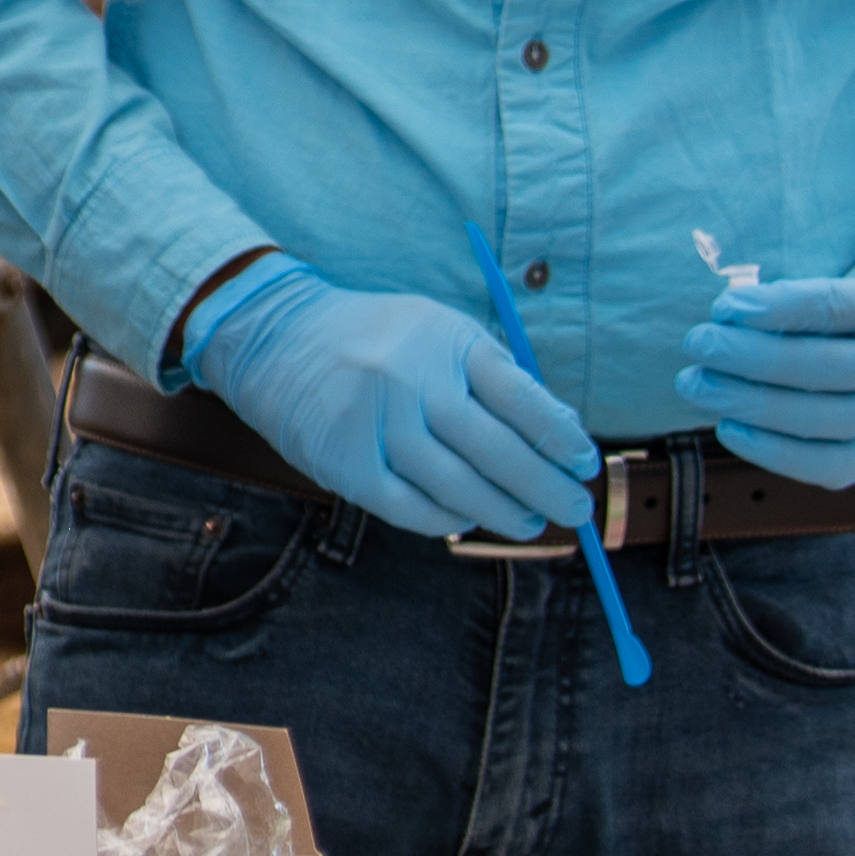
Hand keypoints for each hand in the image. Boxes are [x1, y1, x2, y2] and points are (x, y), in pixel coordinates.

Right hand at [190, 264, 597, 541]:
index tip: (583, 464)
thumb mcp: (439, 332)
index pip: (523, 400)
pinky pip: (410, 508)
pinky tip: (464, 520)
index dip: (562, 440)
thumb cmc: (375, 338)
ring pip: (459, 488)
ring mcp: (373, 423)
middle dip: (548, 490)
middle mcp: (410, 380)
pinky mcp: (343, 462)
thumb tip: (562, 438)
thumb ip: (497, 376)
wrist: (271, 333)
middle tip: (575, 510)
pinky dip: (445, 520)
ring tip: (528, 523)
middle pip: (499, 452)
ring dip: (505, 513)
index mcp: (444, 342)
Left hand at [682, 275, 854, 490]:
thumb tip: (728, 316)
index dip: (780, 308)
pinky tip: (728, 429)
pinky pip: (832, 465)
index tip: (725, 308)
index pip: (838, 306)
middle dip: (756, 358)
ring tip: (696, 385)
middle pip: (836, 368)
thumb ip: (776, 301)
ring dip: (756, 405)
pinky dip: (776, 452)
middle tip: (698, 345)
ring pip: (835, 419)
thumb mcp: (811, 293)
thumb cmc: (823, 322)